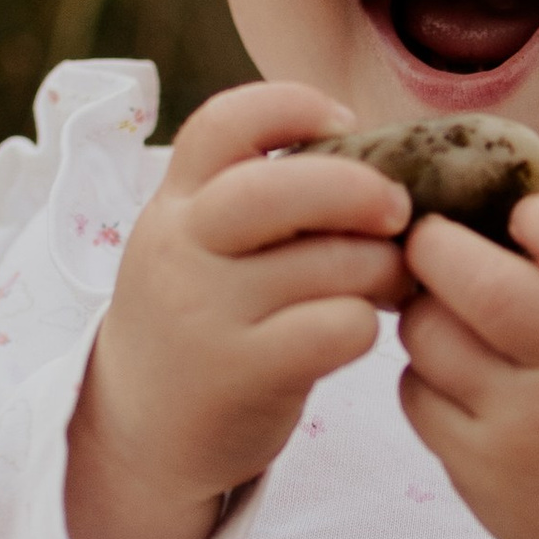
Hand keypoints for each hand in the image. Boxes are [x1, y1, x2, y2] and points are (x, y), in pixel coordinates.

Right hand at [64, 82, 409, 538]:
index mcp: (174, 203)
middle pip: (279, 189)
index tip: (343, 124)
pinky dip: (366, 323)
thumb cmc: (202, 318)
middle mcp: (181, 249)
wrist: (140, 431)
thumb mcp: (199, 244)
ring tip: (388, 279)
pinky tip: (355, 330)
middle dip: (361, 190)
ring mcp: (206, 313)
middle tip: (398, 210)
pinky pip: (339, 325)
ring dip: (382, 266)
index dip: (293, 107)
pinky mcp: (242, 374)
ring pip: (330, 262)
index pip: (223, 124)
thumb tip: (377, 156)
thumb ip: (258, 196)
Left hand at [396, 195, 538, 538]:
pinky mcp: (480, 471)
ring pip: (433, 338)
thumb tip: (489, 197)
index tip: (525, 215)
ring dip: (422, 311)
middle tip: (431, 239)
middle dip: (440, 247)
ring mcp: (529, 429)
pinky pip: (418, 394)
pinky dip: (421, 373)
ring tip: (441, 309)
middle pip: (489, 290)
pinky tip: (451, 375)